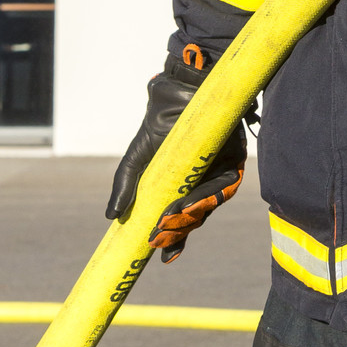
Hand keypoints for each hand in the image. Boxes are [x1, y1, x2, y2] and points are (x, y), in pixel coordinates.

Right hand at [106, 46, 248, 261]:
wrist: (186, 89)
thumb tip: (112, 217)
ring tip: (172, 219)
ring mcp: (217, 173)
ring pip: (209, 205)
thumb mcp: (138, 155)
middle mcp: (200, 183)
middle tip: (161, 238)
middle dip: (179, 231)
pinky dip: (207, 197)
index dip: (172, 240)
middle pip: (194, 217)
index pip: (176, 219)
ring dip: (191, 216)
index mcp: (177, 186)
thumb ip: (125, 184)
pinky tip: (189, 203)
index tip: (162, 257)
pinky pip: (224, 186)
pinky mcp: (234, 160)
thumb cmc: (161, 121)